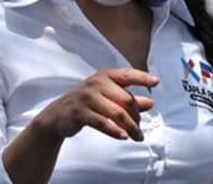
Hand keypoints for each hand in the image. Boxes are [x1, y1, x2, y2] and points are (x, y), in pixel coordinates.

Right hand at [33, 69, 158, 141]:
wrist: (56, 115)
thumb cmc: (87, 103)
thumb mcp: (108, 97)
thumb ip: (129, 99)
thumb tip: (150, 103)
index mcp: (106, 76)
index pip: (128, 75)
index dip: (143, 78)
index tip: (156, 82)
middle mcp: (97, 83)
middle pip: (126, 99)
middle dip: (136, 116)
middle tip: (140, 130)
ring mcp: (87, 97)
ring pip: (116, 112)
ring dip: (130, 127)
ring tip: (137, 137)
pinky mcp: (80, 112)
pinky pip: (102, 122)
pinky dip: (114, 130)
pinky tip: (123, 136)